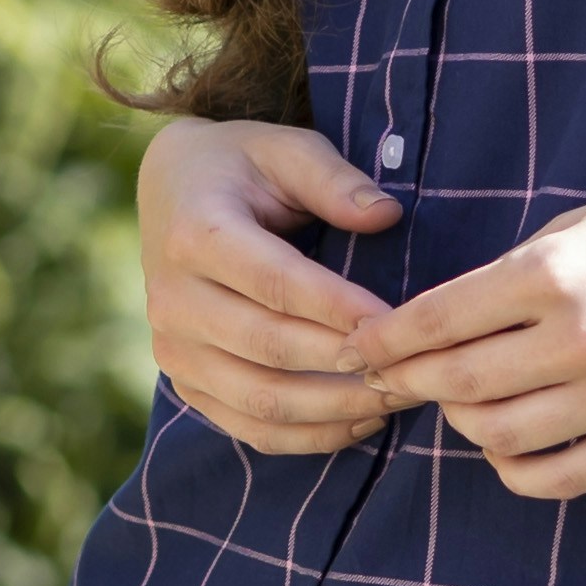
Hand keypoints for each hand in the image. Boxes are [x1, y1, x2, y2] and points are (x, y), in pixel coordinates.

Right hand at [140, 118, 408, 454]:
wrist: (171, 191)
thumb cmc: (243, 167)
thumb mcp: (286, 150)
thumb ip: (334, 180)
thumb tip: (385, 215)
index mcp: (194, 233)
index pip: (276, 283)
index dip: (339, 308)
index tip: (398, 321)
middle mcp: (173, 298)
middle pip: (270, 347)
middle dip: (348, 364)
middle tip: (414, 366)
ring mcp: (173, 348)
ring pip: (261, 400)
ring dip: (336, 408)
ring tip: (398, 397)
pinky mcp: (185, 382)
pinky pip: (249, 427)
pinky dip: (309, 436)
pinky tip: (361, 421)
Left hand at [364, 160, 585, 500]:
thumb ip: (516, 269)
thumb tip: (440, 316)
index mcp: (558, 270)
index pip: (437, 320)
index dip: (383, 339)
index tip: (358, 346)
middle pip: (457, 383)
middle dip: (411, 383)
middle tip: (394, 379)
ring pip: (500, 437)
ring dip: (464, 424)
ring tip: (461, 403)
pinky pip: (561, 477)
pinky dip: (517, 470)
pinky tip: (509, 448)